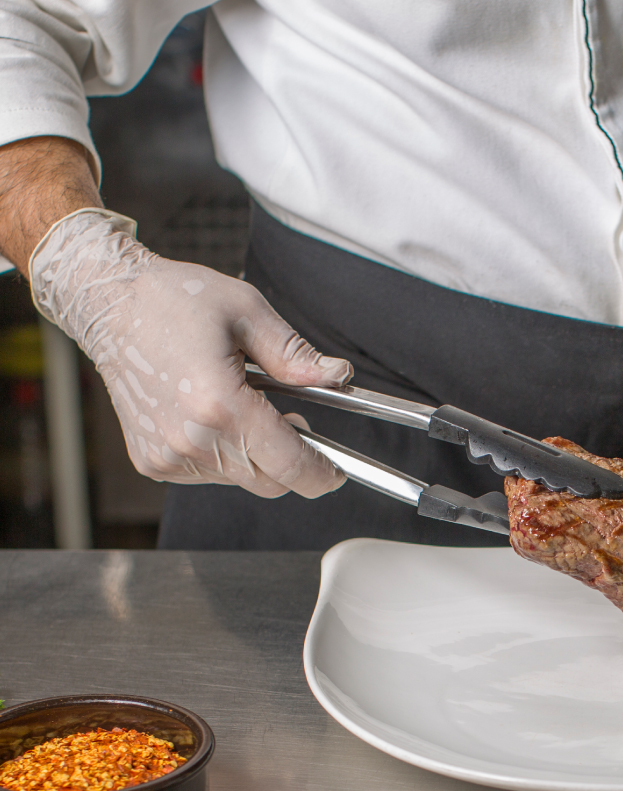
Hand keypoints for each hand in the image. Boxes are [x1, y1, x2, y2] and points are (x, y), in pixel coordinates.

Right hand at [30, 208, 351, 496]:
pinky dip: (223, 454)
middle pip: (269, 481)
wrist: (109, 305)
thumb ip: (295, 353)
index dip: (321, 473)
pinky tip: (210, 415)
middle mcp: (192, 439)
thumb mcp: (247, 311)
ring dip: (255, 454)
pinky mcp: (153, 462)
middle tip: (291, 418)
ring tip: (241, 404)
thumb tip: (336, 376)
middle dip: (291, 458)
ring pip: (240, 479)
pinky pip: (209, 474)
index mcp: (220, 403)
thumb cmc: (173, 301)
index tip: (335, 473)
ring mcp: (169, 455)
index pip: (289, 464)